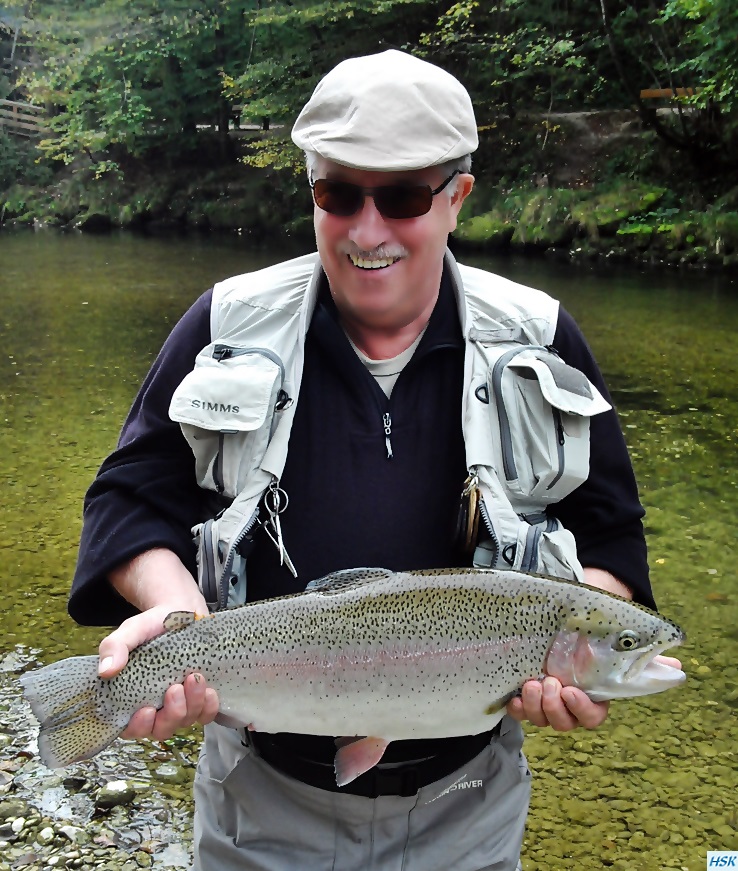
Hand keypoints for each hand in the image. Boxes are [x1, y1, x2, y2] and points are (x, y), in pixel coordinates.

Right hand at [98, 605, 219, 740]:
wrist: (181, 612)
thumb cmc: (151, 626)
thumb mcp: (131, 631)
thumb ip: (115, 647)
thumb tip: (105, 670)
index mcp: (131, 697)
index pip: (131, 728)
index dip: (139, 726)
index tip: (147, 710)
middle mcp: (155, 707)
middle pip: (161, 729)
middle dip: (171, 714)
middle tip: (175, 688)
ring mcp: (179, 704)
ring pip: (185, 721)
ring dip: (191, 705)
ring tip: (193, 678)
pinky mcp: (199, 697)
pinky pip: (205, 714)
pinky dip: (208, 707)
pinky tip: (209, 691)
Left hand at [506, 654, 682, 729]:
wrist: (562, 631)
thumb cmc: (592, 643)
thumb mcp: (616, 647)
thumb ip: (644, 660)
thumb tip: (677, 667)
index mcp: (593, 700)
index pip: (591, 717)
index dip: (581, 709)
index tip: (573, 691)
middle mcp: (569, 707)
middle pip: (563, 724)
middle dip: (555, 707)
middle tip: (550, 683)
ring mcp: (545, 704)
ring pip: (541, 719)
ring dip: (535, 706)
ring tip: (532, 683)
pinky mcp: (525, 697)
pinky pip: (519, 712)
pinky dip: (517, 708)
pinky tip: (514, 697)